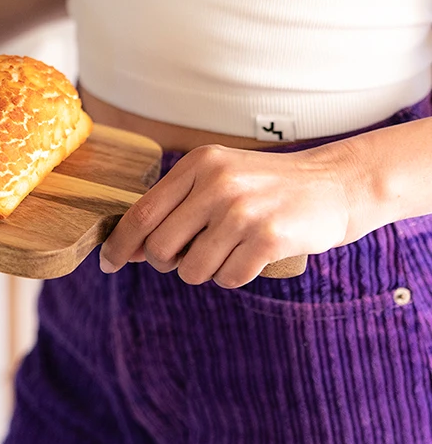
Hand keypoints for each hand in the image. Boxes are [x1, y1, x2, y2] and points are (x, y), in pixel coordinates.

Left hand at [98, 140, 372, 286]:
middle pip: (161, 246)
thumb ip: (175, 205)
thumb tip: (130, 248)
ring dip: (204, 271)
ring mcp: (242, 210)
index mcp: (197, 164)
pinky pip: (228, 279)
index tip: (109, 263)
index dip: (121, 243)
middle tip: (185, 259)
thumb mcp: (217, 177)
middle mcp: (216, 183)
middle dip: (166, 263)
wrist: (333, 184)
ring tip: (227, 250)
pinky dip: (234, 276)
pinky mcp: (268, 237)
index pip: (142, 212)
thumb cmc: (265, 186)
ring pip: (192, 269)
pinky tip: (251, 256)